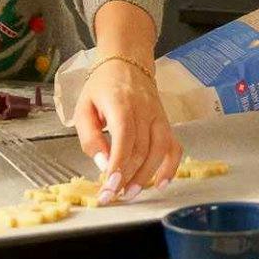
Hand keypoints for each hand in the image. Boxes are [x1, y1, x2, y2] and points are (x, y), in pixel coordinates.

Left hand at [72, 57, 181, 203]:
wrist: (127, 63)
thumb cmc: (102, 86)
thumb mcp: (84, 107)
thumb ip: (90, 137)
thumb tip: (103, 163)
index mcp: (121, 103)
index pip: (124, 139)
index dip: (118, 166)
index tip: (108, 187)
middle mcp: (144, 110)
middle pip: (141, 149)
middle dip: (127, 177)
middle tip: (113, 195)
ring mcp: (158, 116)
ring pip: (158, 151)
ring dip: (145, 176)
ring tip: (130, 193)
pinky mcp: (166, 122)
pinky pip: (173, 147)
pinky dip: (170, 167)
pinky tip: (160, 183)